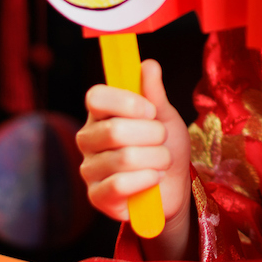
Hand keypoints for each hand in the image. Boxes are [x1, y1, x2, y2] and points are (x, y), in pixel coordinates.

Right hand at [76, 59, 192, 259]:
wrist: (174, 187)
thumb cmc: (165, 147)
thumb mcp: (165, 117)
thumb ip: (154, 94)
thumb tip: (148, 65)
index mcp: (101, 114)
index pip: (95, 97)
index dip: (127, 102)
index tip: (150, 111)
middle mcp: (88, 139)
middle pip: (114, 130)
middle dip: (153, 135)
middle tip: (162, 140)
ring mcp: (89, 169)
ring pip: (124, 158)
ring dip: (157, 159)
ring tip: (162, 161)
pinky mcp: (96, 196)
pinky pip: (120, 185)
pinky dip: (147, 179)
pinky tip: (154, 179)